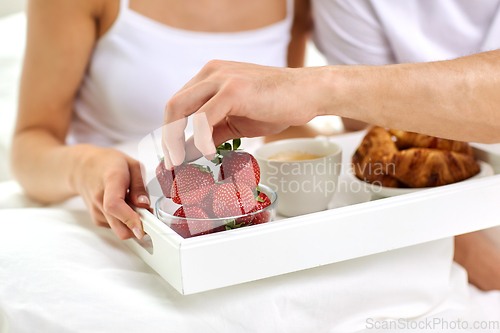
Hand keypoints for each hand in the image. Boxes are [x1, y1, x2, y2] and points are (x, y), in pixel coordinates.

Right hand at [73, 147, 149, 239]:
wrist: (83, 167)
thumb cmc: (108, 163)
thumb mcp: (132, 165)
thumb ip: (139, 186)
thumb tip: (144, 204)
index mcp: (111, 180)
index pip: (114, 205)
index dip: (129, 219)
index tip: (141, 227)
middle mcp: (100, 198)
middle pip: (118, 227)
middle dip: (138, 228)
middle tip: (149, 216)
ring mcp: (96, 210)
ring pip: (120, 230)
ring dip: (132, 223)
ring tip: (134, 204)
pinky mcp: (97, 219)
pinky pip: (116, 227)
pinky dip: (124, 221)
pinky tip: (124, 207)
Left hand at [161, 60, 324, 167]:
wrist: (308, 93)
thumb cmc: (276, 105)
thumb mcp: (236, 122)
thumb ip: (211, 134)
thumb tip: (188, 152)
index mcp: (209, 76)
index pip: (178, 105)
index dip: (170, 132)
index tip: (171, 156)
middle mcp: (211, 72)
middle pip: (173, 106)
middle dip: (167, 139)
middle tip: (169, 164)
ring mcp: (221, 78)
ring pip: (181, 109)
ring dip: (175, 140)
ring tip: (180, 163)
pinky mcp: (234, 90)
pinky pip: (204, 117)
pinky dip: (200, 139)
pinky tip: (208, 154)